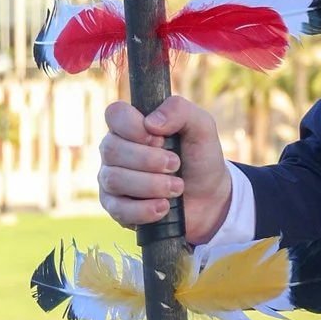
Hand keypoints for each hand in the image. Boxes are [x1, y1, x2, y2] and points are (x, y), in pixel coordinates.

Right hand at [99, 94, 231, 239]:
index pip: (114, 114)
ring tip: (177, 187)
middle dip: (149, 160)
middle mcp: (115, 149)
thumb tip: (151, 122)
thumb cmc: (199, 158)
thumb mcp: (201, 127)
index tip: (159, 139)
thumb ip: (180, 111)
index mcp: (131, 125)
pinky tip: (164, 206)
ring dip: (151, 185)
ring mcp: (111, 178)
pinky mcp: (115, 207)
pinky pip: (117, 208)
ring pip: (114, 179)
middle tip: (176, 165)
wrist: (209, 198)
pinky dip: (145, 209)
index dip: (133, 126)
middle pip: (112, 149)